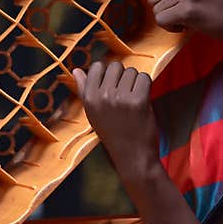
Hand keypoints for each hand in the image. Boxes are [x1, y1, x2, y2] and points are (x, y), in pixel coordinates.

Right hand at [71, 61, 158, 180]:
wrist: (133, 157)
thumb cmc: (114, 134)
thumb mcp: (93, 114)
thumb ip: (84, 90)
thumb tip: (76, 70)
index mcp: (89, 99)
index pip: (96, 67)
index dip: (107, 73)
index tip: (113, 86)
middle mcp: (103, 97)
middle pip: (116, 66)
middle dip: (123, 76)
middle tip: (125, 94)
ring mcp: (121, 99)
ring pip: (132, 71)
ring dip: (135, 82)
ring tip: (133, 100)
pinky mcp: (139, 101)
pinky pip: (144, 78)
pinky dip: (146, 86)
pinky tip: (143, 100)